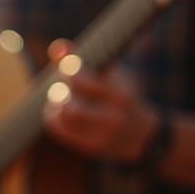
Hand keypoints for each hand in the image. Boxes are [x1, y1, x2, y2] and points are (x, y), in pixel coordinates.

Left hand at [41, 39, 157, 163]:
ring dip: (55, 105)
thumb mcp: (109, 75)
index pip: (80, 78)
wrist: (141, 135)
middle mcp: (114, 116)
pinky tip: (58, 112)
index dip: (68, 71)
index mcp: (120, 93)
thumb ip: (81, 59)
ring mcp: (105, 134)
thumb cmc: (119, 95)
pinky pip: (62, 130)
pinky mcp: (94, 147)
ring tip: (59, 100)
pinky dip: (54, 118)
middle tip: (60, 87)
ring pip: (65, 116)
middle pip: (69, 103)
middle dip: (60, 91)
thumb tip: (57, 46)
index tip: (67, 69)